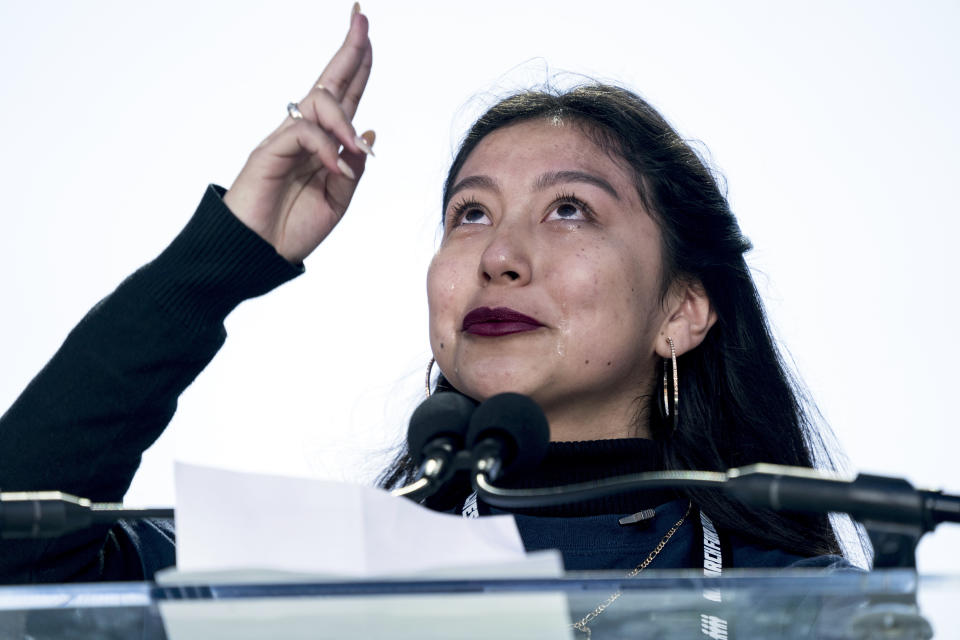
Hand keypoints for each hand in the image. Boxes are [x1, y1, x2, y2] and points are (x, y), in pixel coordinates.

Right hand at [223, 4, 373, 263]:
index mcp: (322, 144)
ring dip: (345, 120)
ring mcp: (285, 140)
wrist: (256, 254)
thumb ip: (353, 168)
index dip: (358, 66)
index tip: (368, 34)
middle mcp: (304, 134)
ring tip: (354, 147)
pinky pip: (303, 133)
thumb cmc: (292, 229)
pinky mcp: (268, 151)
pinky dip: (326, 147)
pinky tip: (336, 166)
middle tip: (362, 16)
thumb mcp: (337, 200)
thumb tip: (369, 133)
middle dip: (350, 50)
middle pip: (330, 83)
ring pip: (320, 103)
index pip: (344, 97)